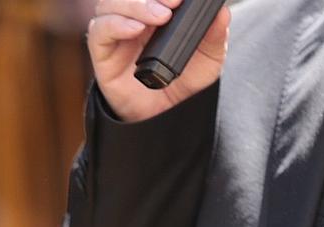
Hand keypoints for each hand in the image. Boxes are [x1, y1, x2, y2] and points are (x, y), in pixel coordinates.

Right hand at [87, 0, 229, 122]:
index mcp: (153, 12)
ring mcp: (115, 33)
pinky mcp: (103, 52)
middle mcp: (132, 17)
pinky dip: (116, 24)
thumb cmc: (181, 85)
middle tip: (173, 3)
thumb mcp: (207, 61)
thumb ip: (215, 36)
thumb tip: (223, 13)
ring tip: (160, 17)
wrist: (165, 118)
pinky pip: (100, 30)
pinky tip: (135, 29)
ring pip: (111, 4)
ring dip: (135, 5)